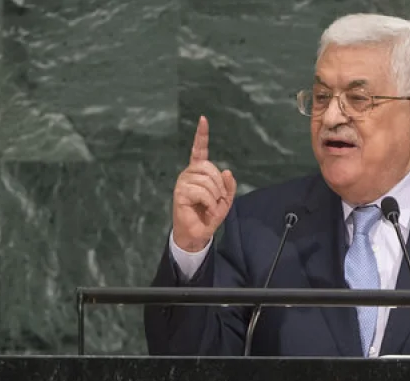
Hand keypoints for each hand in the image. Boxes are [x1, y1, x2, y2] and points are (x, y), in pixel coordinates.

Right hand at [171, 116, 236, 251]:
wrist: (198, 233)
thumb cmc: (209, 215)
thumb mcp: (225, 201)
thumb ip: (229, 186)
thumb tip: (228, 171)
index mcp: (199, 171)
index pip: (199, 150)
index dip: (201, 135)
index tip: (203, 119)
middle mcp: (189, 173)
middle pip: (210, 168)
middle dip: (220, 185)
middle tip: (218, 200)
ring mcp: (183, 181)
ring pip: (207, 181)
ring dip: (215, 197)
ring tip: (211, 207)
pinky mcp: (180, 192)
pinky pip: (202, 192)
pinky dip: (210, 203)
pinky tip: (206, 209)